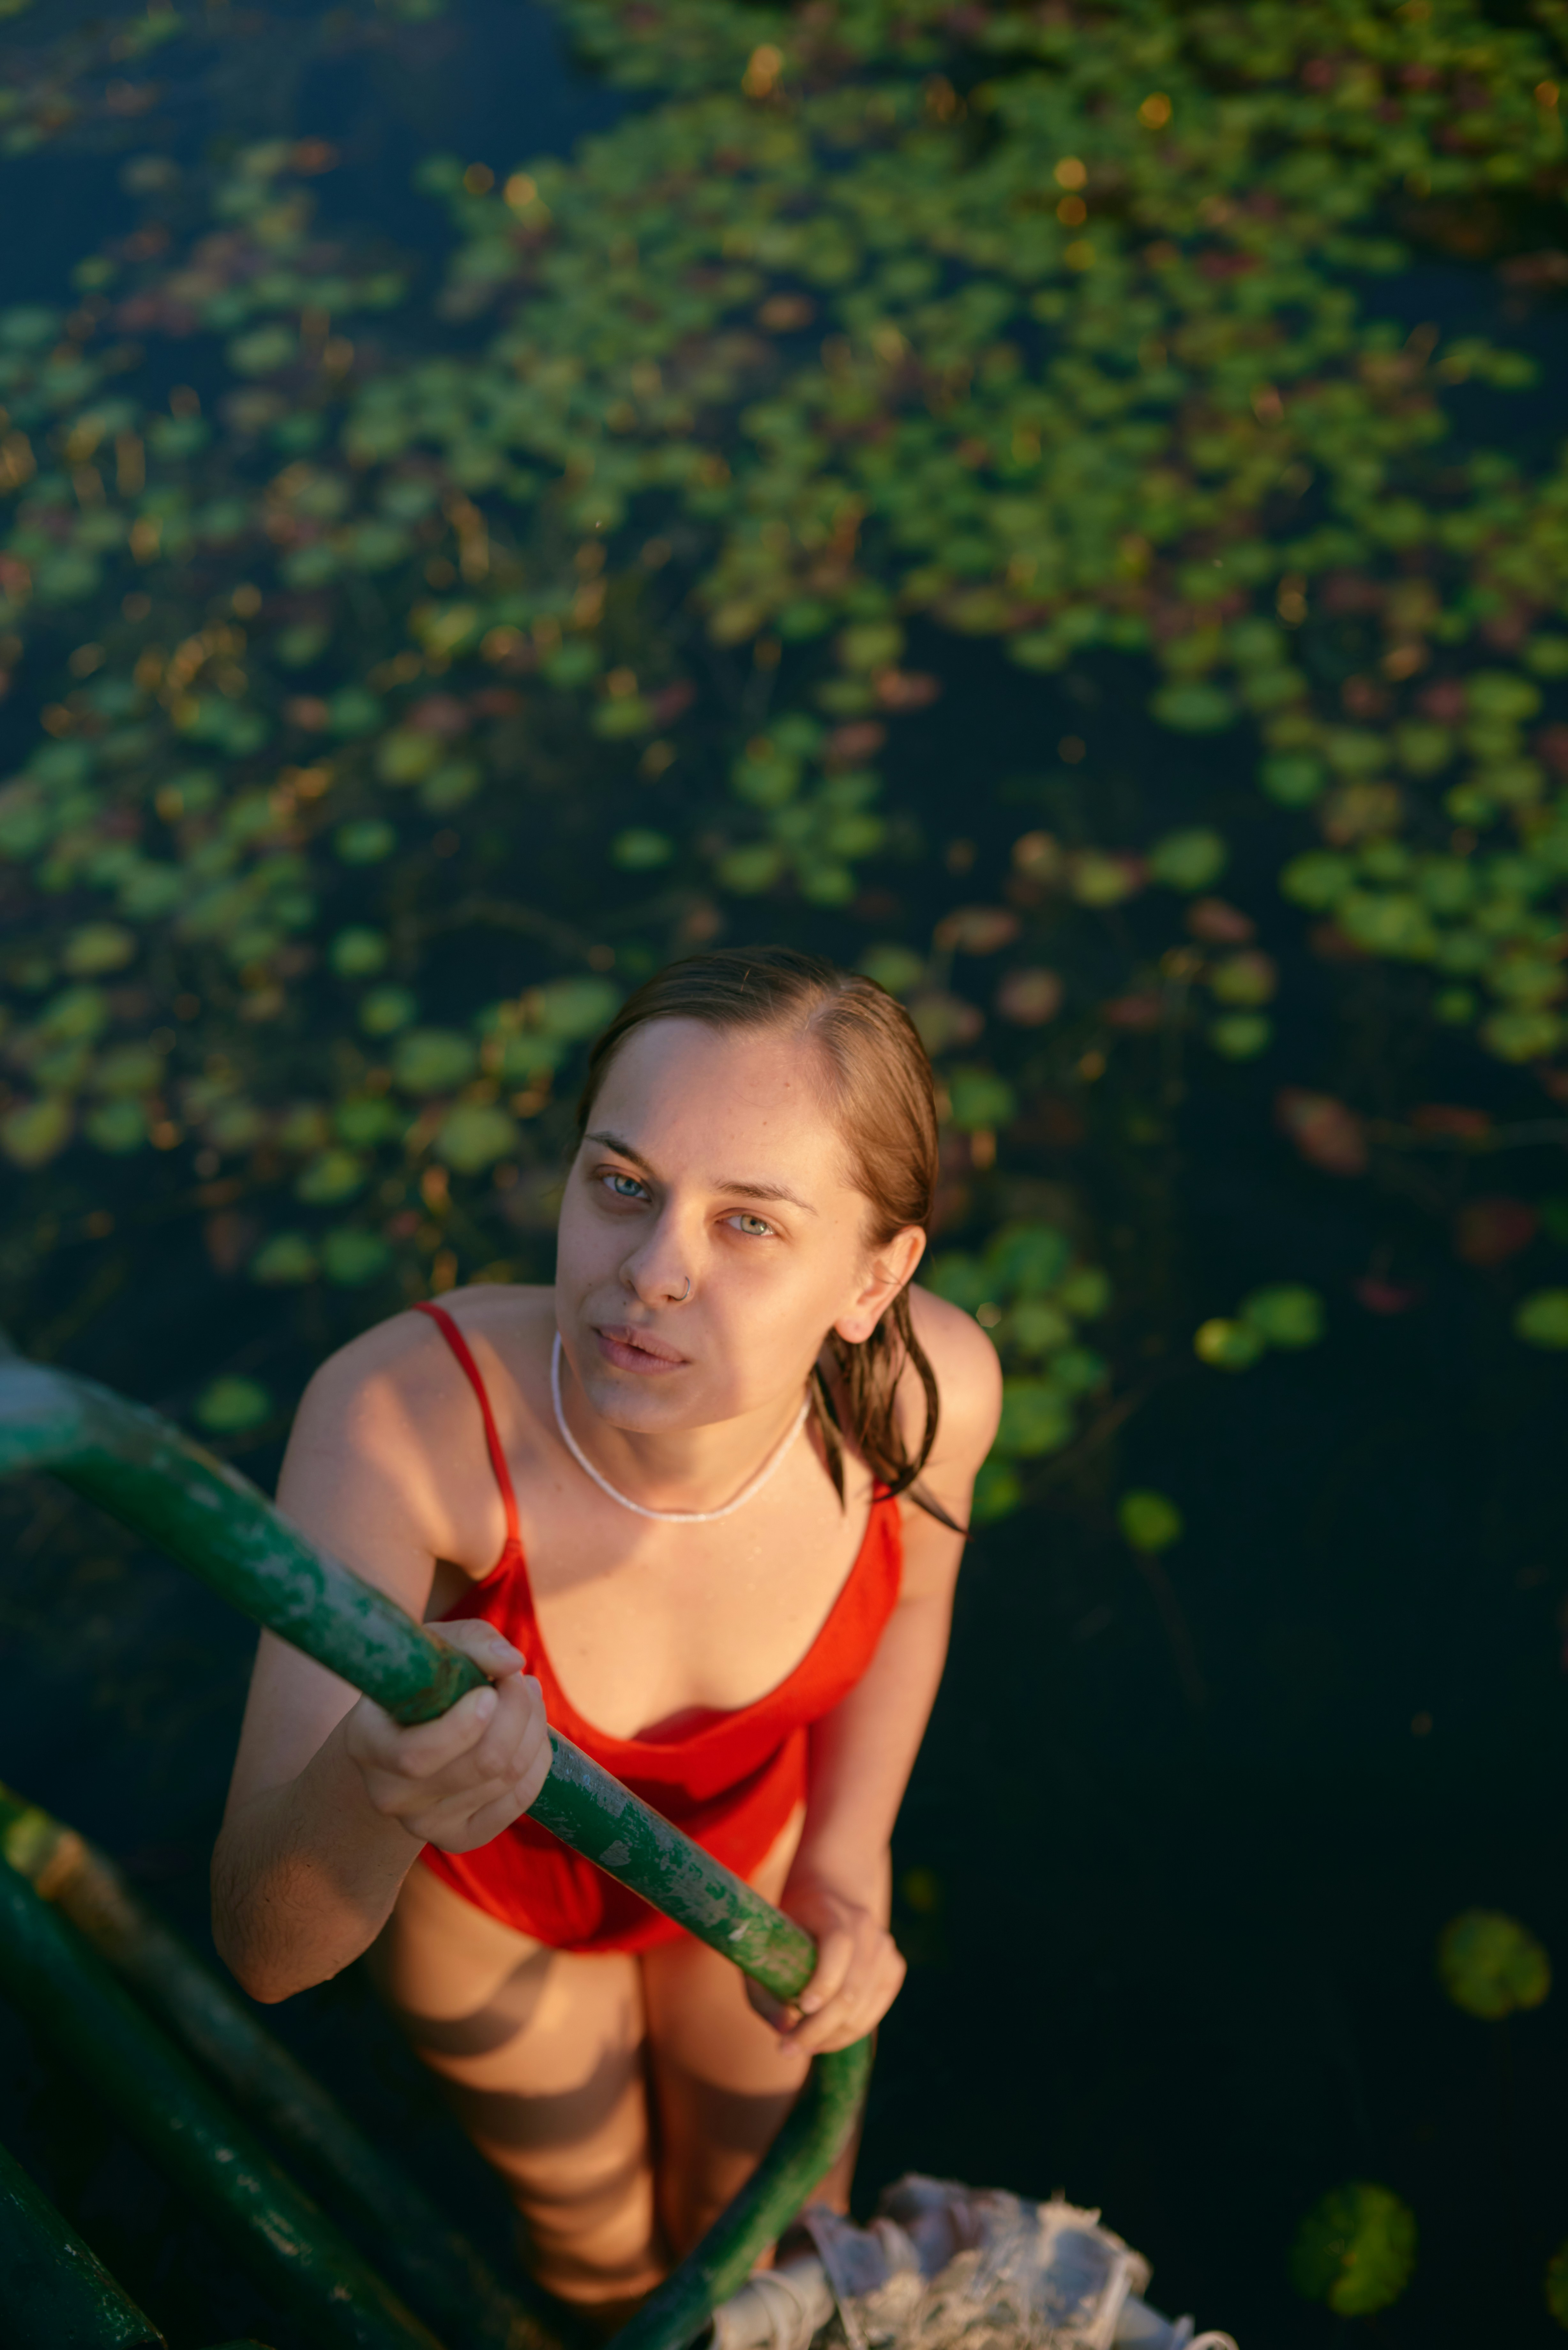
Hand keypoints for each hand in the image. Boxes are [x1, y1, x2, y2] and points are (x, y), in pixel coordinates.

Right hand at [343, 1619, 550, 1852]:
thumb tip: (512, 1661)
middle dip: (517, 1712)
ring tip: (525, 1695)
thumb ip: (471, 1642)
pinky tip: (530, 1732)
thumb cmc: (419, 1682)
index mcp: (367, 1744)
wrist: (401, 1739)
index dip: (465, 1726)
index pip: (417, 1755)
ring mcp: (424, 1824)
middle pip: (482, 1763)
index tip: (490, 1690)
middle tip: (518, 1680)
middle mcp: (390, 1794)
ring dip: (532, 1728)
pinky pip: (519, 1801)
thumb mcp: (434, 1648)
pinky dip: (537, 1760)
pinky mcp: (458, 1838)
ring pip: (507, 1777)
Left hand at [747, 1866, 906, 2055]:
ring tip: (801, 2045)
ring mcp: (885, 1948)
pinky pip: (874, 2012)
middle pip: (850, 1990)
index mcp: (833, 1912)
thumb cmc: (791, 1924)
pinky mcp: (894, 1967)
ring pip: (863, 2009)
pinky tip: (825, 2036)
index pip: (838, 1947)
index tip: (800, 2008)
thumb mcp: (765, 1943)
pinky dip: (850, 2031)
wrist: (832, 1890)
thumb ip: (763, 1989)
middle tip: (786, 2048)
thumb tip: (783, 2030)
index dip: (822, 1982)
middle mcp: (866, 1928)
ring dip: (831, 2037)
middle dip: (817, 2028)